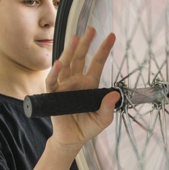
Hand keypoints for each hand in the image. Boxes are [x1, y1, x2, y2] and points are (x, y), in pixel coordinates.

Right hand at [46, 27, 119, 150]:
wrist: (71, 139)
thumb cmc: (86, 128)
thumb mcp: (102, 119)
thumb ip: (108, 108)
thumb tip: (115, 95)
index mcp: (89, 85)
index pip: (97, 63)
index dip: (103, 50)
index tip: (111, 36)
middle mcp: (76, 82)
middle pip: (80, 58)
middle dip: (85, 43)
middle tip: (91, 30)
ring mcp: (64, 86)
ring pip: (66, 64)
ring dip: (70, 51)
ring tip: (75, 37)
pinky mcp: (53, 94)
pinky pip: (53, 81)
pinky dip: (55, 72)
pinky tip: (60, 63)